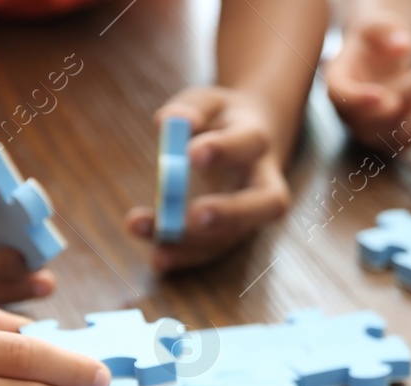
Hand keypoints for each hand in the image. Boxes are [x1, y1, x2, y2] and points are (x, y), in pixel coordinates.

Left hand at [125, 90, 292, 272]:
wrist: (246, 142)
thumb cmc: (221, 119)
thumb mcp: (207, 101)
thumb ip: (189, 108)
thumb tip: (169, 122)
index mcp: (257, 142)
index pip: (250, 143)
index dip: (225, 149)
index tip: (191, 153)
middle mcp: (264, 184)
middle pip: (265, 204)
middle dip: (231, 212)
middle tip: (196, 214)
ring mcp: (250, 216)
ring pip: (233, 236)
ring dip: (191, 240)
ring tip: (146, 230)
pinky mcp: (230, 235)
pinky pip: (211, 251)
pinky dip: (183, 256)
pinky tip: (156, 259)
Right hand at [324, 16, 410, 150]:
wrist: (384, 56)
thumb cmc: (378, 37)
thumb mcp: (377, 23)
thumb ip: (384, 28)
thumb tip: (403, 45)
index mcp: (337, 78)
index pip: (337, 94)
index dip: (356, 98)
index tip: (381, 95)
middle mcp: (347, 107)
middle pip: (359, 121)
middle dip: (381, 117)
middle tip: (402, 105)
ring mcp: (364, 125)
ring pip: (379, 136)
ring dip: (402, 125)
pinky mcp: (384, 135)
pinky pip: (397, 142)